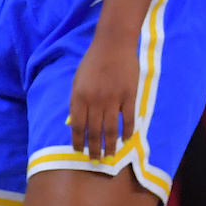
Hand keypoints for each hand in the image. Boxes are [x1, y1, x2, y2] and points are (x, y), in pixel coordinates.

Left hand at [66, 28, 139, 158]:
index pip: (78, 126)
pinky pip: (128, 119)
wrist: (113, 44)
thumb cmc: (93, 61)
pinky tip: (127, 139)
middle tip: (96, 161)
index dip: (78, 142)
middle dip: (94, 149)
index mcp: (79, 97)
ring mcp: (113, 99)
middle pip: (94, 132)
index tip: (80, 152)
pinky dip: (128, 131)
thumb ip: (77, 101)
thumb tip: (76, 123)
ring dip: (110, 145)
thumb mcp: (78, 80)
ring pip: (111, 129)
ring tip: (110, 156)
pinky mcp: (129, 96)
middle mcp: (95, 101)